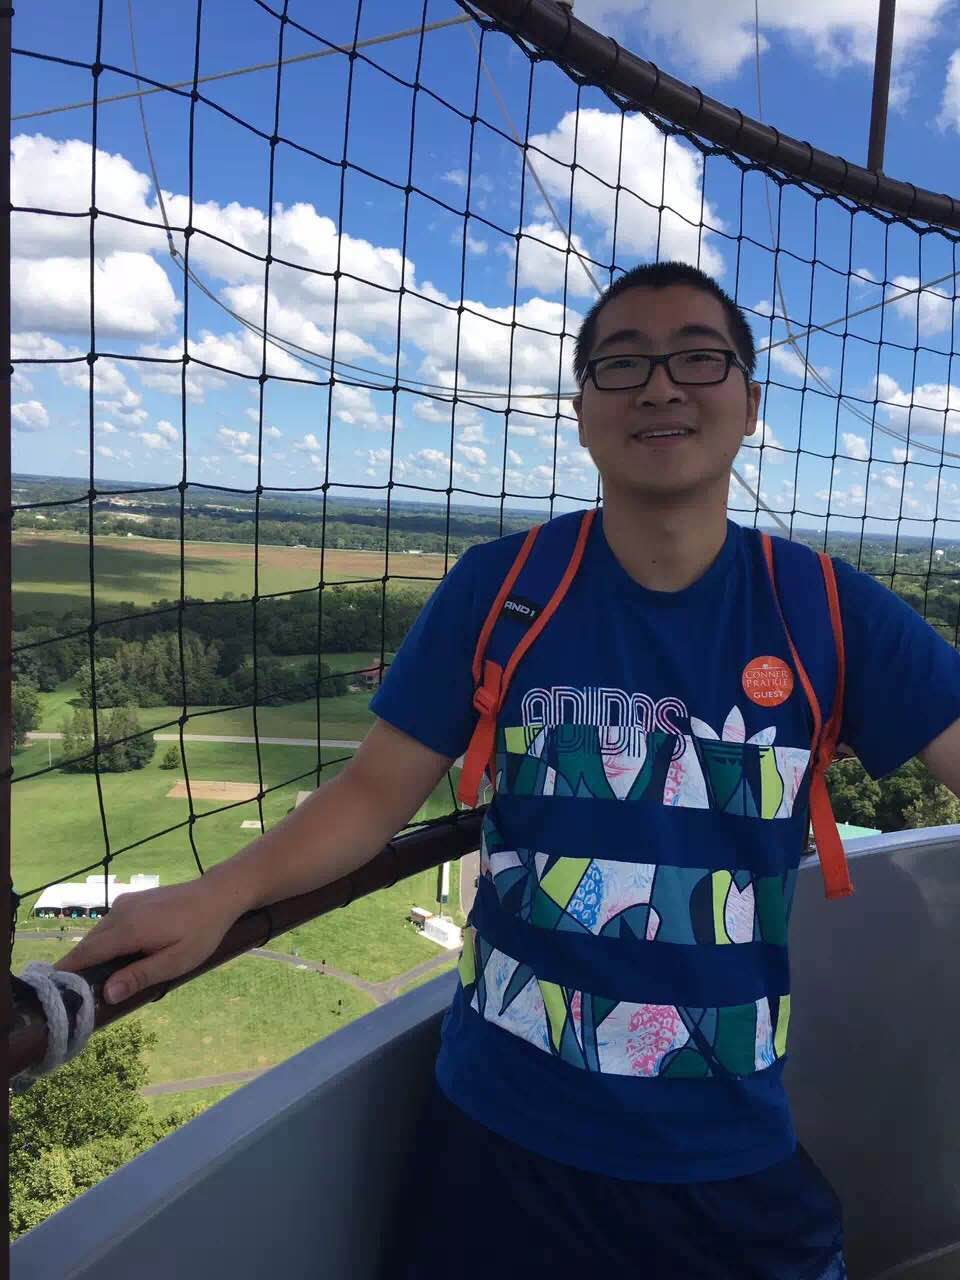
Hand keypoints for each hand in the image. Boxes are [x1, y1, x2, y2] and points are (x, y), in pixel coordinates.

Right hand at [54, 877, 239, 1004]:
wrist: (217, 894)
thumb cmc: (201, 932)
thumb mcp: (175, 961)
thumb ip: (140, 976)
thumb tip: (106, 994)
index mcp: (128, 929)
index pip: (85, 954)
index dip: (67, 974)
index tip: (56, 996)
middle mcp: (119, 912)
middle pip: (88, 946)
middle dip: (80, 970)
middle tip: (82, 998)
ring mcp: (124, 903)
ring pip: (98, 935)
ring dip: (95, 956)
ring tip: (101, 982)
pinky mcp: (131, 900)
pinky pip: (109, 925)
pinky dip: (106, 943)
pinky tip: (120, 958)